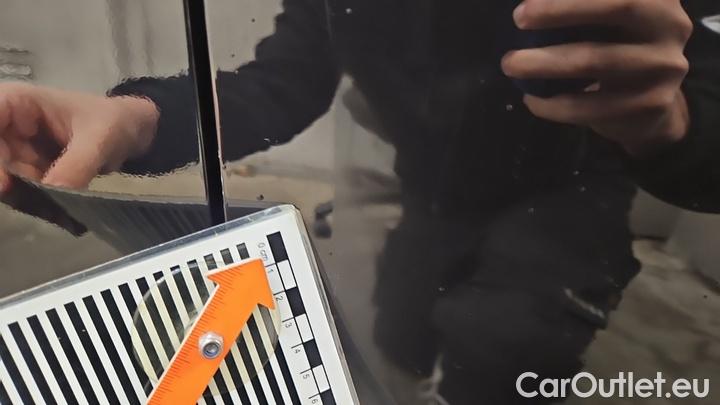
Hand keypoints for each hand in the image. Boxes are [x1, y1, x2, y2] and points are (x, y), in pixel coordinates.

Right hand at [0, 82, 158, 191]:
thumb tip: (53, 190)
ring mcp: (16, 152)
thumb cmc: (113, 121)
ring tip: (61, 204)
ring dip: (29, 196)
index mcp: (17, 104)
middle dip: (12, 182)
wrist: (133, 134)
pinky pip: (23, 191)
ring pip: (7, 180)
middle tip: (43, 197)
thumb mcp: (101, 138)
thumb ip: (78, 163)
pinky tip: (63, 209)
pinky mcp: (29, 172)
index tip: (5, 183)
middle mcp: (8, 128)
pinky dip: (40, 202)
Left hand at [501, 0, 693, 156]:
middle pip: (619, 7)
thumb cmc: (614, 50)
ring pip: (595, 60)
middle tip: (518, 19)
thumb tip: (528, 3)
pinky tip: (531, 99)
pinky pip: (589, 104)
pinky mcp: (650, 103)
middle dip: (563, 10)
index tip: (529, 1)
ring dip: (544, 62)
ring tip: (510, 64)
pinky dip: (552, 104)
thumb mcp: (607, 20)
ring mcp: (665, 66)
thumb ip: (580, 8)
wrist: (649, 108)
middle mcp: (671, 25)